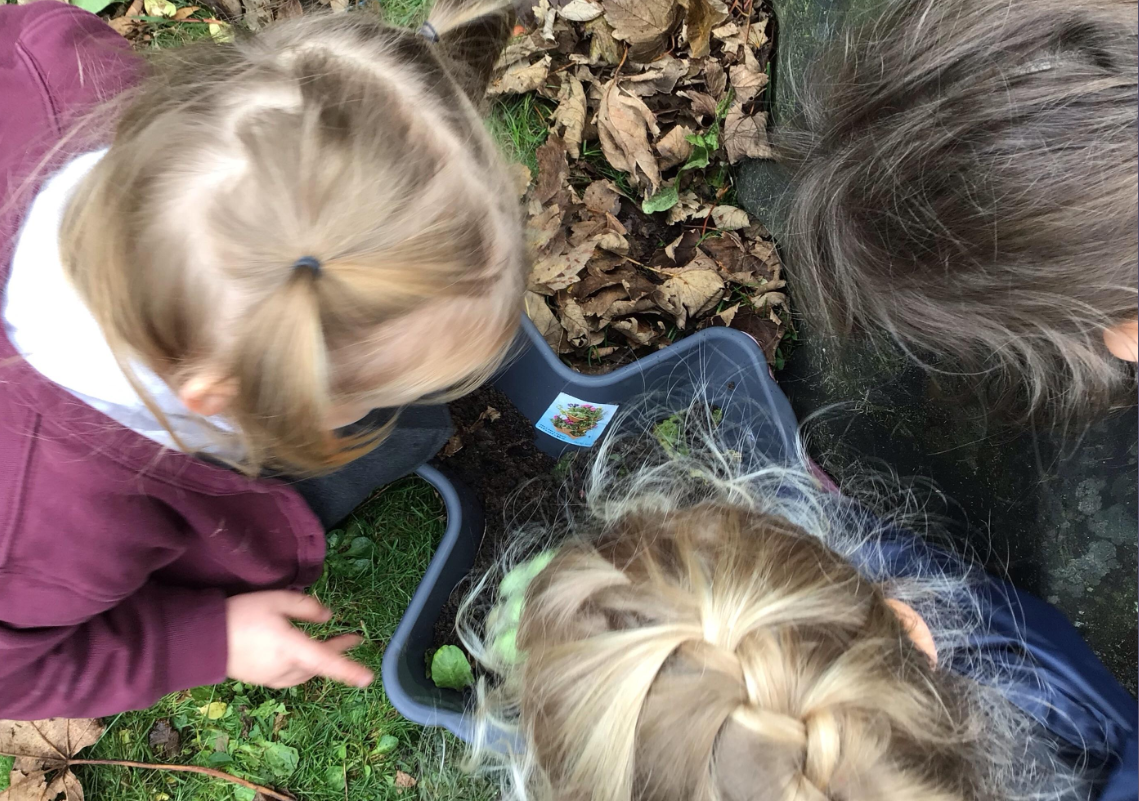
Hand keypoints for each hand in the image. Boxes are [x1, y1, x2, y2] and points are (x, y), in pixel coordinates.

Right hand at [225, 591, 373, 688]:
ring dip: (322, 659)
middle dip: (338, 650)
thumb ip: (305, 607)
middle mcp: (286, 668)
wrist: (202, 641)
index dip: (349, 669)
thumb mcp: (276, 600)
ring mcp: (273, 677)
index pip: (327, 661)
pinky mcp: (262, 679)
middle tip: (354, 639)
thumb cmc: (240, 615)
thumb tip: (328, 617)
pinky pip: (292, 675)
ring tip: (333, 644)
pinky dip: (305, 666)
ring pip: (307, 672)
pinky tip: (304, 655)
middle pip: (319, 664)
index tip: (368, 678)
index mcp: (292, 648)